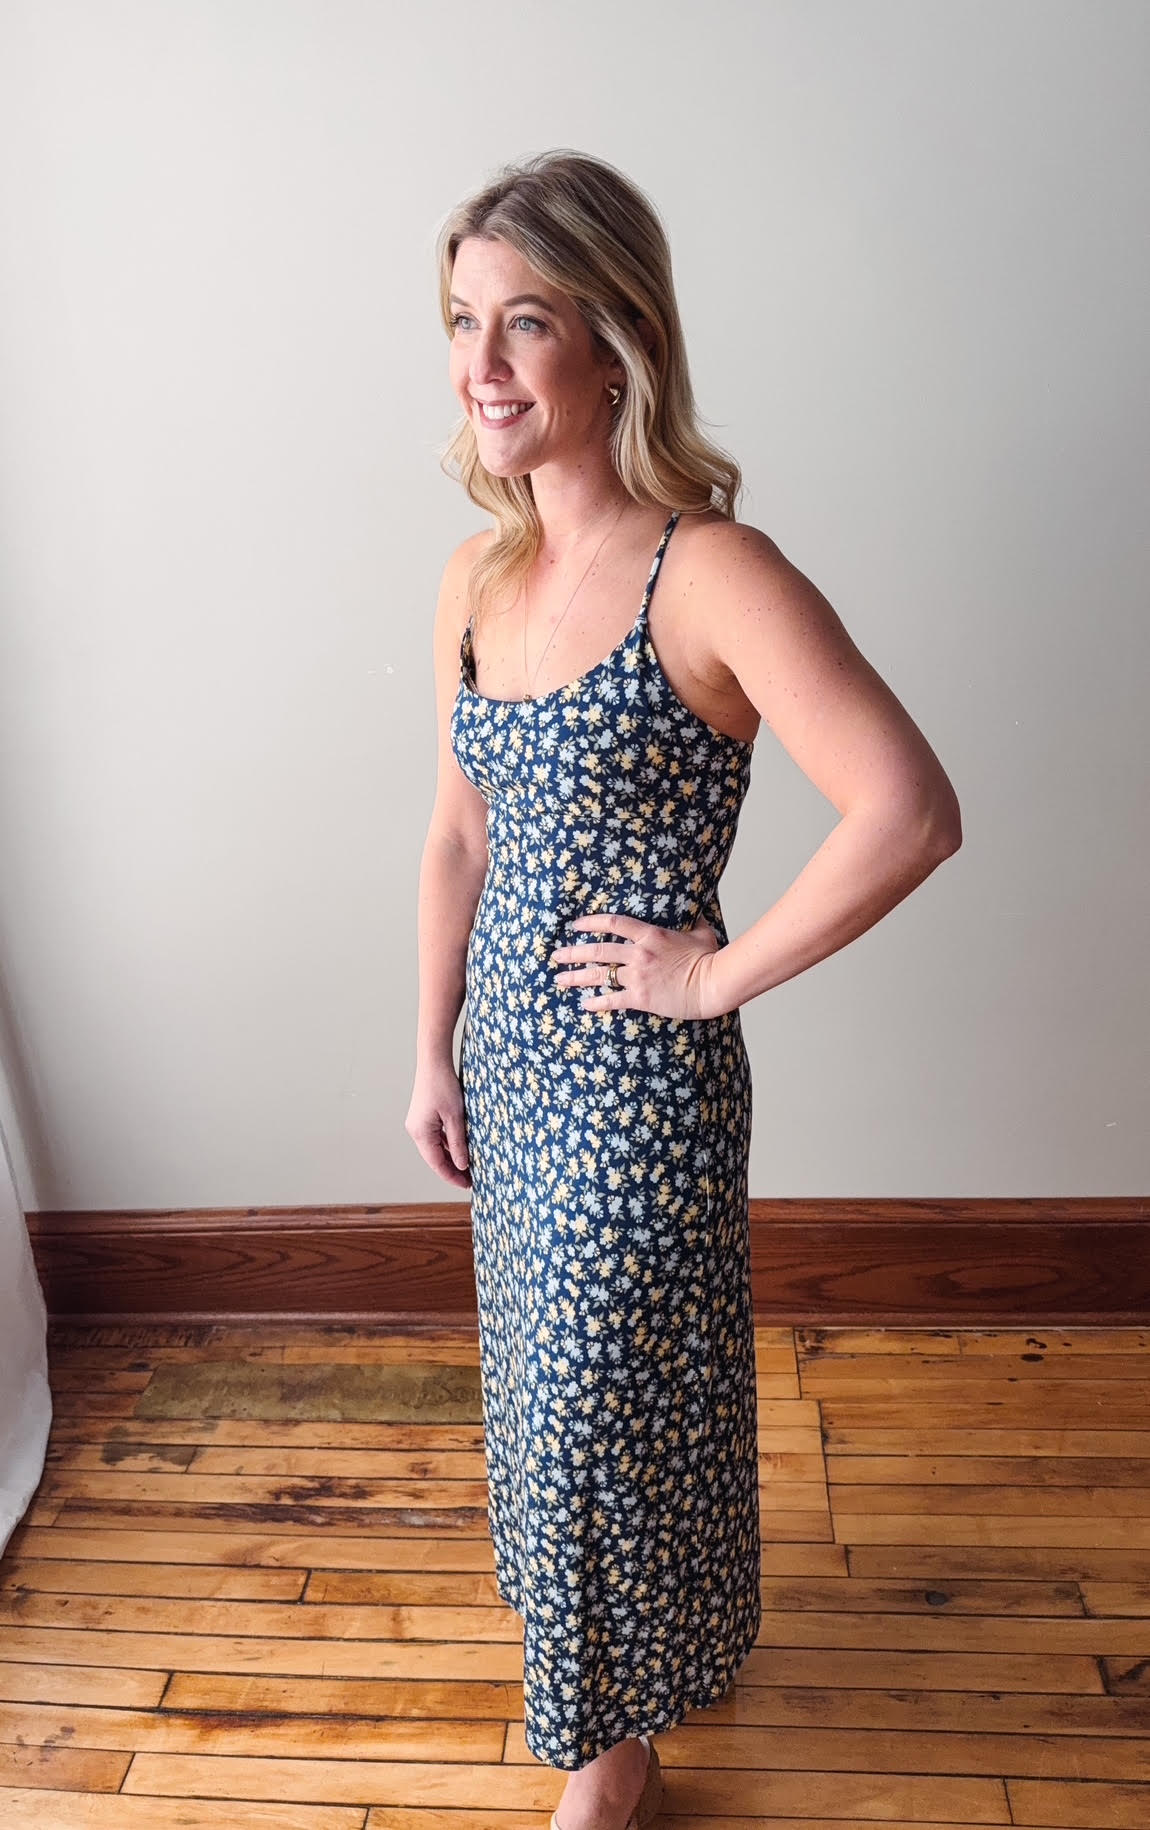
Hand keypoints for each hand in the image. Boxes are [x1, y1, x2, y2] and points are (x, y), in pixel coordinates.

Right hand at [405, 1059, 470, 1188]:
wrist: (433, 1062)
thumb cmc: (443, 1086)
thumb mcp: (455, 1117)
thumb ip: (458, 1143)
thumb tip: (462, 1165)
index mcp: (421, 1133)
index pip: (437, 1164)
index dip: (452, 1176)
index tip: (467, 1185)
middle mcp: (416, 1131)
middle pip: (435, 1158)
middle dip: (452, 1169)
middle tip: (470, 1180)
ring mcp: (418, 1124)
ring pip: (436, 1148)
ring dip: (451, 1157)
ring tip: (468, 1167)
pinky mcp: (423, 1117)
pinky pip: (436, 1137)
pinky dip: (448, 1145)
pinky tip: (461, 1148)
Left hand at [549, 911, 725, 1020]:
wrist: (712, 984)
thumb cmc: (709, 958)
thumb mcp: (700, 931)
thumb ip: (690, 919)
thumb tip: (693, 907)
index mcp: (650, 934)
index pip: (613, 923)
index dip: (591, 922)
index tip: (576, 925)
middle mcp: (639, 954)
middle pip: (597, 950)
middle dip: (573, 952)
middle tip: (556, 955)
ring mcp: (638, 976)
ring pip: (599, 975)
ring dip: (576, 976)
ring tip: (559, 978)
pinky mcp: (640, 997)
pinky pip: (612, 999)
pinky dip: (597, 1002)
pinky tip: (584, 1004)